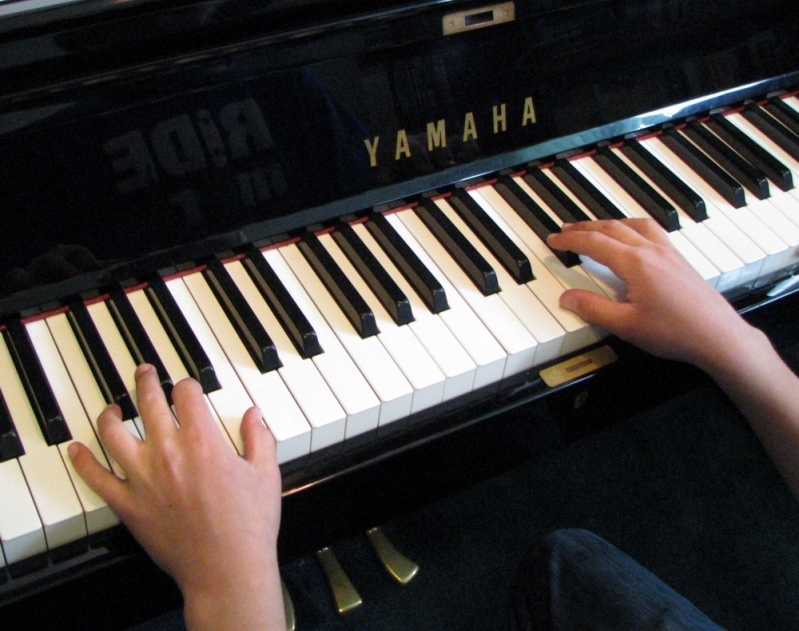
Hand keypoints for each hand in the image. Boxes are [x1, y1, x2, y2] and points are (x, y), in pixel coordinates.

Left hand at [68, 364, 284, 629]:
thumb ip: (259, 438)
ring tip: (112, 407)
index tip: (189, 387)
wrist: (226, 569)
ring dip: (110, 414)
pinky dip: (83, 461)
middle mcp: (168, 454)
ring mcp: (144, 479)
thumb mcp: (266, 474)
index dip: (188, 385)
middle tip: (145, 372)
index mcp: (203, 442)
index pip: (187, 395)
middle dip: (146, 381)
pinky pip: (96, 478)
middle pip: (148, 403)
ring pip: (114, 434)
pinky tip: (78, 450)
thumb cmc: (248, 526)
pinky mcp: (129, 505)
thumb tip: (254, 415)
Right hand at [547, 218, 749, 370]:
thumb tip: (567, 298)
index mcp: (636, 263)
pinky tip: (632, 236)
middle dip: (585, 227)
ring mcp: (669, 252)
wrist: (718, 336)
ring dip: (609, 223)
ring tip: (595, 227)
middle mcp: (653, 251)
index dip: (570, 240)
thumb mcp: (626, 326)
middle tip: (566, 229)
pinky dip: (632, 226)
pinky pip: (652, 230)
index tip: (554, 239)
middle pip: (612, 228)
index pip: (595, 243)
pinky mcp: (680, 259)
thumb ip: (593, 309)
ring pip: (633, 224)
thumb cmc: (677, 332)